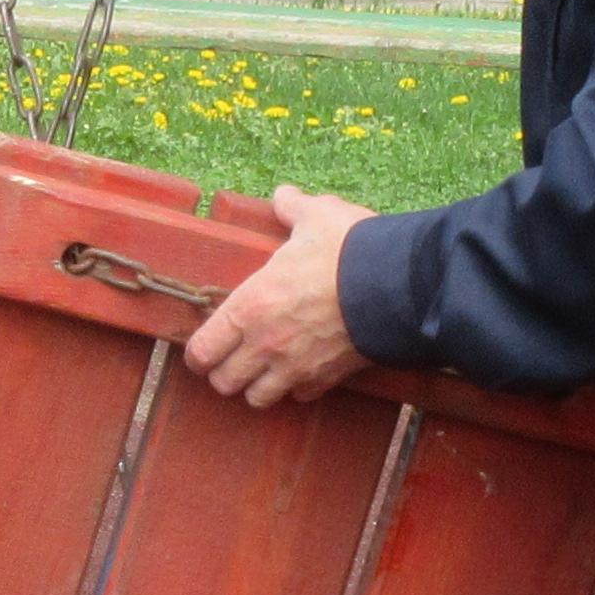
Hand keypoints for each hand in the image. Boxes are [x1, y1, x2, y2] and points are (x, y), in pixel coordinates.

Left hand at [185, 188, 371, 408]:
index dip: (198, 353)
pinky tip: (302, 369)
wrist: (397, 286)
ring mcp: (294, 367)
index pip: (202, 350)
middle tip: (233, 358)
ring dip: (257, 386)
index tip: (203, 349)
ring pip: (257, 398)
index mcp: (249, 306)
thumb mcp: (316, 216)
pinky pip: (299, 396)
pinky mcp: (325, 379)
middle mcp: (264, 345)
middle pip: (224, 382)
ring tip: (264, 369)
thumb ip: (292, 208)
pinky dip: (296, 387)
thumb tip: (284, 195)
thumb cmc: (348, 249)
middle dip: (224, 373)